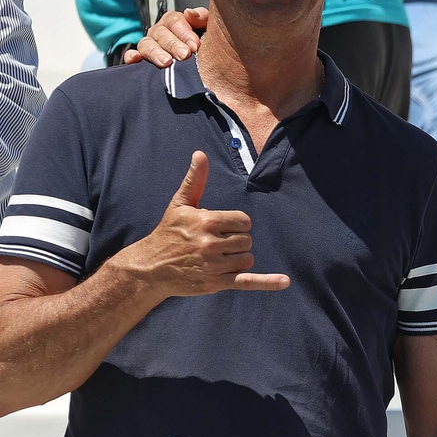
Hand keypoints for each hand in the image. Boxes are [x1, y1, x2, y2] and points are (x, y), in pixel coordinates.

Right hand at [115, 152, 289, 296]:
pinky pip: (247, 281)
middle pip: (247, 240)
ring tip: (219, 257)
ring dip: (239, 258)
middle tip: (217, 243)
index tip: (222, 227)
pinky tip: (285, 281)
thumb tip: (200, 154)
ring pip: (247, 258)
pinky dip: (267, 282)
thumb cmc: (168, 232)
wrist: (151, 267)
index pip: (244, 221)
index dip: (237, 224)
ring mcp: (214, 265)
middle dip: (236, 241)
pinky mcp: (215, 283)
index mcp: (207, 222)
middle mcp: (211, 244)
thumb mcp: (179, 204)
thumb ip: (195, 180)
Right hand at [125, 7, 209, 66]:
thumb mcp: (208, 29)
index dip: (184, 33)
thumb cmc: (204, 44)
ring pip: (146, 45)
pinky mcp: (141, 58)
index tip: (195, 45)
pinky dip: (131, 56)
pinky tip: (136, 59)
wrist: (204, 66)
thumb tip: (189, 12)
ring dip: (155, 53)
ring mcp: (149, 45)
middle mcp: (159, 31)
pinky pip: (131, 56)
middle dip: (173, 45)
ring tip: (167, 62)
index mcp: (174, 22)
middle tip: (184, 55)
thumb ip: (203, 17)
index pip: (175, 22)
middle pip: (161, 34)